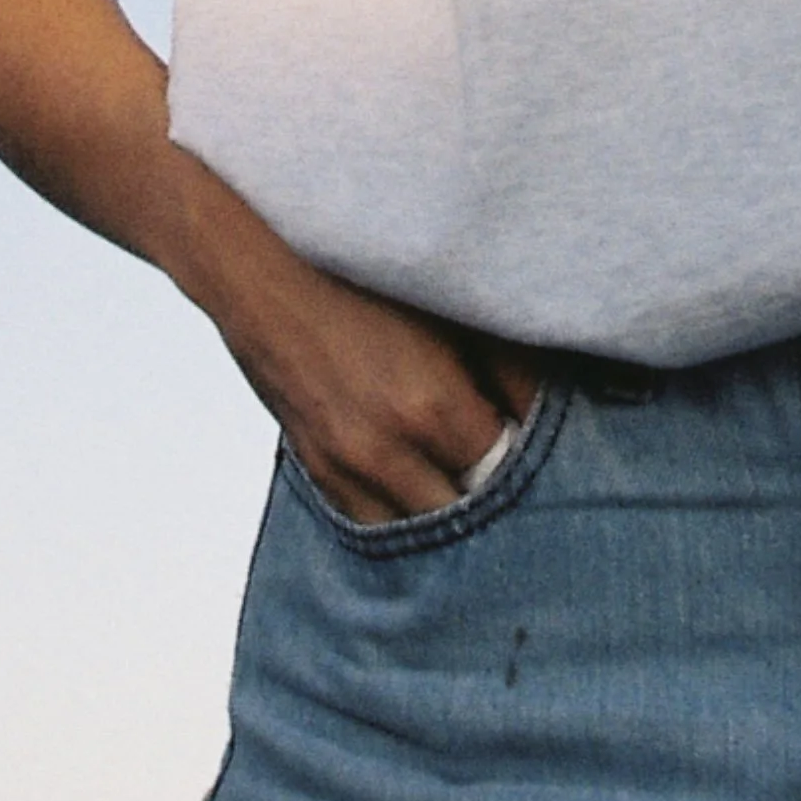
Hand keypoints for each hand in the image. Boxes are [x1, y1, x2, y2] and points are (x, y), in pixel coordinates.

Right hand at [160, 150, 537, 525]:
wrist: (254, 269)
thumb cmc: (357, 271)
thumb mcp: (445, 303)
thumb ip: (508, 362)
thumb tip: (545, 409)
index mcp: (429, 408)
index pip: (509, 466)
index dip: (534, 452)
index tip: (546, 435)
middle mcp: (385, 453)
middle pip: (467, 512)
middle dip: (495, 490)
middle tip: (515, 459)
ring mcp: (343, 469)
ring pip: (417, 531)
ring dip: (446, 508)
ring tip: (468, 475)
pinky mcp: (314, 470)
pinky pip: (370, 521)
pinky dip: (401, 511)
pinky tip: (420, 484)